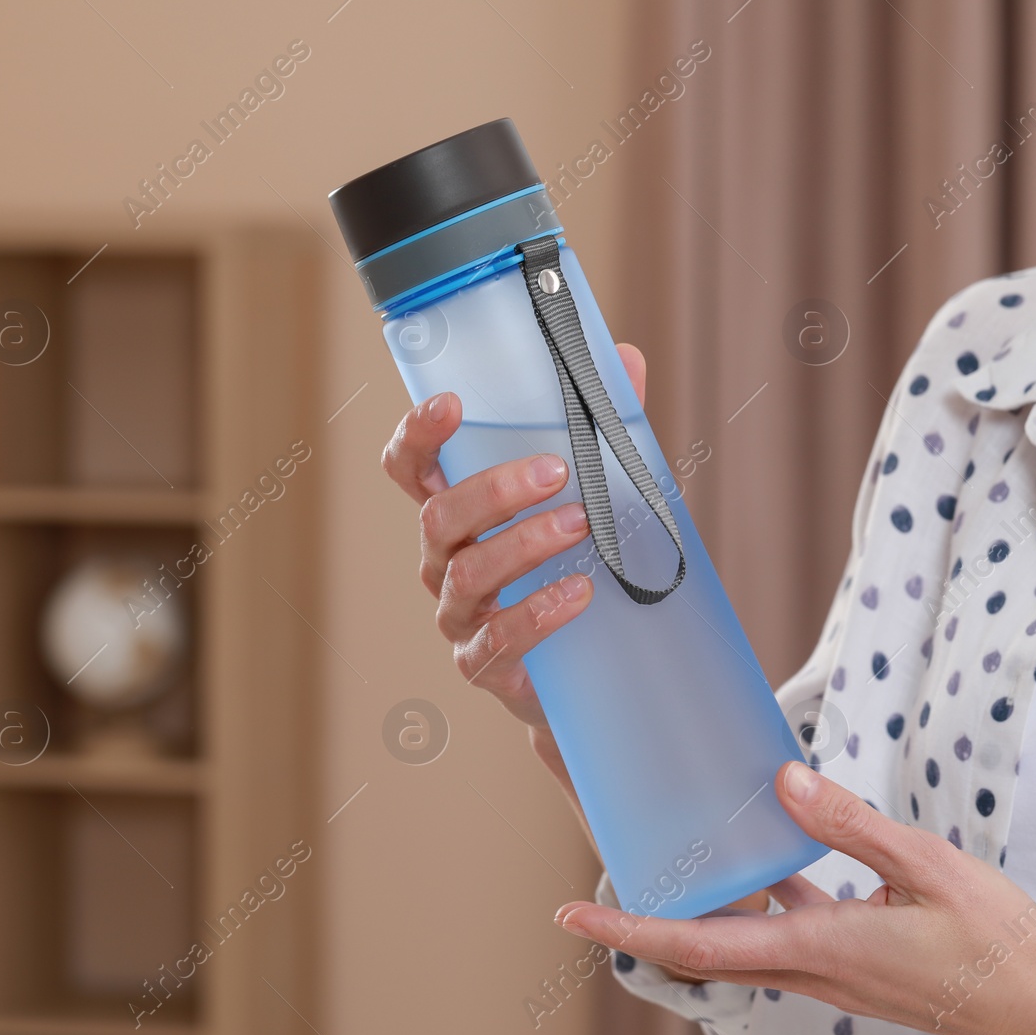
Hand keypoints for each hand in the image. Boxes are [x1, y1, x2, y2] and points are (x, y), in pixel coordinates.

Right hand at [380, 343, 647, 729]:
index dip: (418, 435)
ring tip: (581, 524)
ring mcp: (457, 615)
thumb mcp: (587, 496)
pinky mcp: (483, 664)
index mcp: (455, 513)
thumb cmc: (570, 567)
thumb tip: (625, 360)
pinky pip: (498, 639)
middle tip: (555, 471)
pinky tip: (579, 591)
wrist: (582, 674)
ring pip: (468, 573)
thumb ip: (601, 431)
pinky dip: (539, 612)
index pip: (410, 469)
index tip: (450, 403)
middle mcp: (442, 562)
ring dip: (524, 544)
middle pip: (438, 517)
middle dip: (494, 490)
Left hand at [551, 761, 1035, 1034]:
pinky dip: (753, 906)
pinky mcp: (849, 965)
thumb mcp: (928, 867)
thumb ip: (852, 824)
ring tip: (665, 863)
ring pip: (737, 945)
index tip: (571, 916)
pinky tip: (764, 864)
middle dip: (640, 920)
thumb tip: (784, 782)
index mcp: (820, 950)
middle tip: (592, 885)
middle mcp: (811, 970)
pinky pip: (780, 936)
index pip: (698, 945)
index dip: (628, 929)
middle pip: (701, 950)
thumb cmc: (995, 942)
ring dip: (691, 914)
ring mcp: (829, 973)